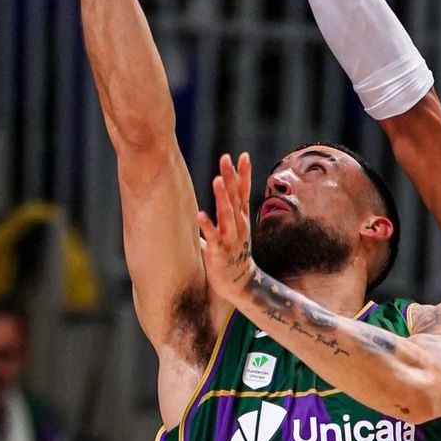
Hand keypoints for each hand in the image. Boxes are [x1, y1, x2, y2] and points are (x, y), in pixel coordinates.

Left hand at [196, 151, 257, 309]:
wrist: (241, 285)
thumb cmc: (230, 257)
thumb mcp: (227, 233)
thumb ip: (216, 220)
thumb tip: (197, 210)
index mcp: (240, 219)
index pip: (243, 192)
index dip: (243, 174)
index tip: (243, 155)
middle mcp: (238, 226)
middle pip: (235, 197)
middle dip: (231, 177)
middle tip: (226, 158)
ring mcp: (231, 239)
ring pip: (227, 215)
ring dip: (222, 197)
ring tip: (216, 180)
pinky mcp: (221, 253)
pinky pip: (213, 238)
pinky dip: (207, 226)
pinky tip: (199, 214)